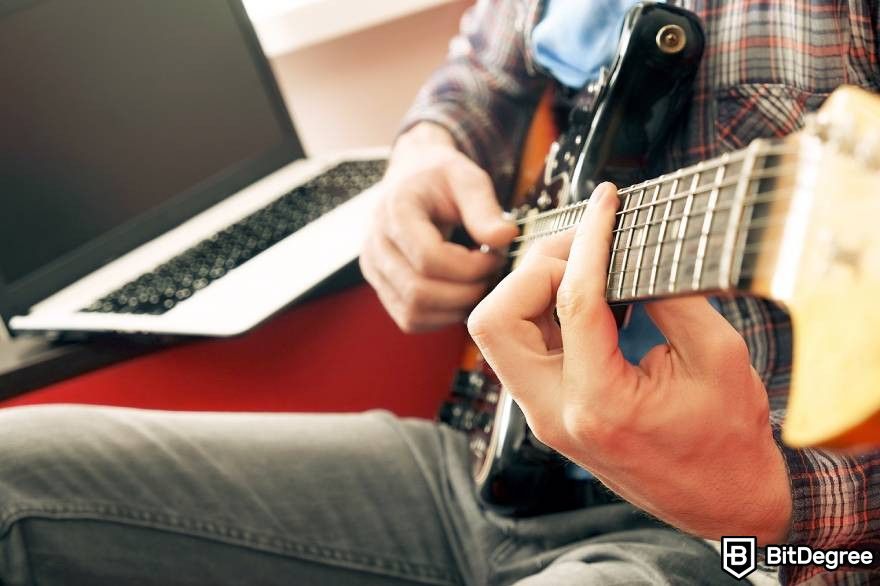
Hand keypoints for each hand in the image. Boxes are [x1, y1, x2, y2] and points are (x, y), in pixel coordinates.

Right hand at [360, 123, 517, 331]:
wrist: (414, 179)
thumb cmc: (442, 178)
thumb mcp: (467, 179)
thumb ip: (485, 208)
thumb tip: (506, 237)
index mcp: (395, 211)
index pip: (428, 258)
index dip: (470, 267)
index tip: (496, 255)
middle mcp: (376, 244)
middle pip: (418, 291)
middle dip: (466, 291)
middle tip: (492, 275)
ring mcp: (374, 270)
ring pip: (413, 312)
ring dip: (455, 308)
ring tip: (479, 285)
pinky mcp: (382, 288)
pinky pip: (410, 320)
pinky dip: (442, 317)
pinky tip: (462, 295)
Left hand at [467, 183, 791, 543]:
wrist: (725, 503)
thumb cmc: (730, 439)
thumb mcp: (719, 356)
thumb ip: (670, 295)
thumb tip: (633, 245)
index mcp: (599, 404)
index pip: (573, 301)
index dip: (591, 240)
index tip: (607, 202)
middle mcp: (554, 414)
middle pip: (494, 321)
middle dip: (533, 270)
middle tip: (586, 246)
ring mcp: (544, 416)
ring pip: (498, 333)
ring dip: (532, 289)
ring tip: (588, 266)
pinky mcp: (548, 411)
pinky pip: (522, 347)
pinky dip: (543, 311)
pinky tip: (589, 295)